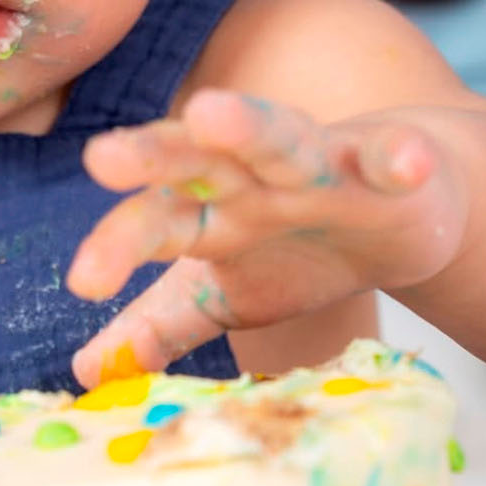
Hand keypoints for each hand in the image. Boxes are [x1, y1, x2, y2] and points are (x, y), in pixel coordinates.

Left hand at [67, 90, 466, 385]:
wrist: (397, 214)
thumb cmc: (295, 252)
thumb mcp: (223, 295)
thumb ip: (158, 326)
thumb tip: (83, 371)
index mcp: (205, 210)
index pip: (153, 224)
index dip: (117, 247)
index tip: (83, 281)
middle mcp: (250, 177)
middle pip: (192, 161)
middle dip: (150, 155)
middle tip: (102, 157)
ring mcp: (319, 164)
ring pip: (279, 139)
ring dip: (247, 125)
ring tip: (209, 115)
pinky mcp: (387, 164)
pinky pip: (390, 157)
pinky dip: (397, 158)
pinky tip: (403, 162)